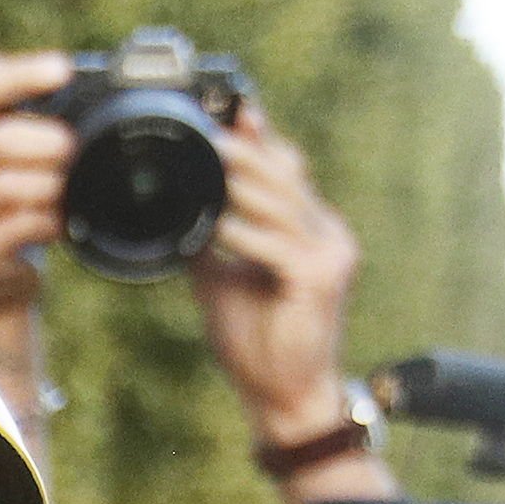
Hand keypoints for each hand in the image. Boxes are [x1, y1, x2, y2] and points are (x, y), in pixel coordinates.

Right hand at [0, 51, 77, 326]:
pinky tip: (58, 224)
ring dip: (50, 186)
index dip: (21, 75)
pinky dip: (49, 221)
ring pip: (7, 185)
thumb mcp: (18, 160)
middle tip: (72, 149)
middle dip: (45, 141)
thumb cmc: (16, 211)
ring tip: (65, 193)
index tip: (63, 70)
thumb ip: (32, 118)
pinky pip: (17, 225)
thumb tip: (83, 76)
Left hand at [191, 99, 366, 454]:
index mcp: (308, 227)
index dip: (260, 138)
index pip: (286, 169)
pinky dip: (245, 234)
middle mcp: (326, 233)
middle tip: (212, 124)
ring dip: (246, 180)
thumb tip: (175, 212)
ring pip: (284, 204)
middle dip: (250, 148)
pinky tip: (217, 224)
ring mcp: (329, 254)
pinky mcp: (320, 279)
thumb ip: (210, 241)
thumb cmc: (259, 340)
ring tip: (212, 156)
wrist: (284, 395)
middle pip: (288, 176)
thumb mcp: (224, 279)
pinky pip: (278, 247)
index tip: (229, 108)